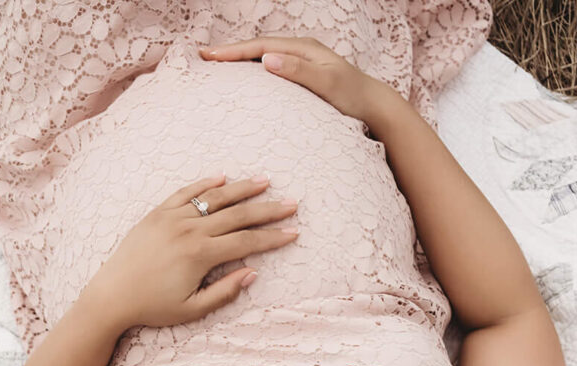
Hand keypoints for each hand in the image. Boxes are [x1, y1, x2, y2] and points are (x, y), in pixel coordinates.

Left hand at [77, 175, 297, 331]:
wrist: (111, 296)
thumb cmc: (152, 307)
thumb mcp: (192, 309)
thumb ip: (224, 292)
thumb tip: (252, 273)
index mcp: (200, 255)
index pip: (246, 241)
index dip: (273, 237)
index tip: (293, 232)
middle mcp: (189, 230)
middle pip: (237, 215)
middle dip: (267, 210)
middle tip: (291, 204)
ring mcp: (172, 218)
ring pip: (214, 199)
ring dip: (242, 189)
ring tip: (264, 181)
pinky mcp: (157, 214)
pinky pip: (185, 193)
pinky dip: (205, 184)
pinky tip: (222, 178)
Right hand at [198, 36, 391, 123]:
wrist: (374, 107)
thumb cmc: (353, 98)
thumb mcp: (327, 84)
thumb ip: (299, 71)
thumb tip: (267, 59)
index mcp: (303, 49)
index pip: (260, 46)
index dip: (233, 51)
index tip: (209, 56)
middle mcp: (300, 52)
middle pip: (258, 48)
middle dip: (230, 53)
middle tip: (202, 58)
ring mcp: (301, 63)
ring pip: (262, 58)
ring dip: (239, 62)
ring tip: (215, 67)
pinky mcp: (302, 77)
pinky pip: (271, 70)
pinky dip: (252, 72)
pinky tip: (242, 81)